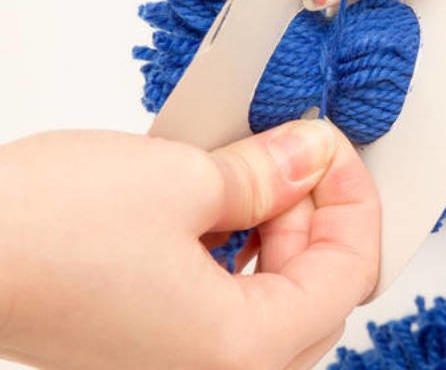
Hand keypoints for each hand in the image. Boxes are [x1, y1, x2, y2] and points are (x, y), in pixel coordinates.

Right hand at [0, 120, 379, 369]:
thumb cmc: (39, 230)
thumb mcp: (184, 180)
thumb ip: (271, 173)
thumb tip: (314, 155)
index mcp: (241, 353)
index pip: (347, 274)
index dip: (354, 200)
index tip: (336, 150)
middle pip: (319, 295)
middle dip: (319, 218)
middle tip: (304, 157)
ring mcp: (182, 368)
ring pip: (278, 304)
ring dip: (283, 236)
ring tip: (262, 178)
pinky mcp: (155, 349)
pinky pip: (232, 310)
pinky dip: (245, 258)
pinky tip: (227, 210)